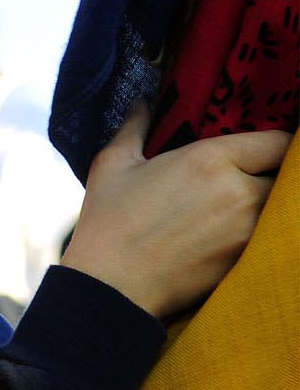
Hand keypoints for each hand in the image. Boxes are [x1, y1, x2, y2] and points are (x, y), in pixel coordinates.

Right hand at [61, 102, 287, 318]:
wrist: (110, 286)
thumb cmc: (107, 223)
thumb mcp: (112, 165)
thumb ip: (134, 128)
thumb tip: (141, 103)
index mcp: (210, 159)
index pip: (279, 142)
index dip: (276, 146)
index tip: (264, 151)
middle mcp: (239, 191)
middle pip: (288, 176)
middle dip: (273, 177)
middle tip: (252, 180)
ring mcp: (249, 230)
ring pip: (283, 209)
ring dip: (270, 207)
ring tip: (241, 210)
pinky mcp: (248, 260)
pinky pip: (271, 238)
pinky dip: (263, 234)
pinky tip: (233, 236)